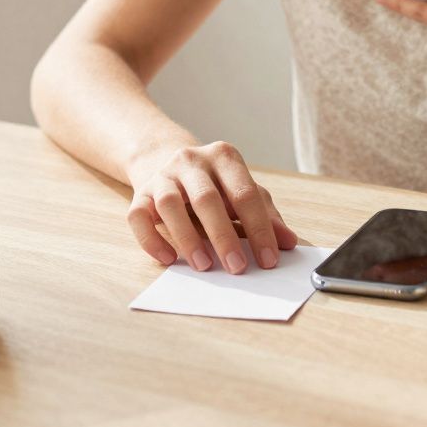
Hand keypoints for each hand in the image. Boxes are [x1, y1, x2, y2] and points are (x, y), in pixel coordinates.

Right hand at [126, 141, 297, 273]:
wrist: (164, 159)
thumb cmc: (213, 183)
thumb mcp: (241, 192)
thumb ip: (265, 215)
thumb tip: (289, 242)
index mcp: (224, 157)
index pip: (245, 194)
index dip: (259, 229)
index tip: (268, 260)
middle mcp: (191, 161)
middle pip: (207, 199)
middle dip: (224, 237)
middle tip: (237, 268)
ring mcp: (162, 175)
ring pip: (170, 205)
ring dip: (188, 239)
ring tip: (204, 265)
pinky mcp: (139, 193)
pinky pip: (138, 216)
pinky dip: (151, 240)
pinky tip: (168, 258)